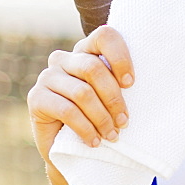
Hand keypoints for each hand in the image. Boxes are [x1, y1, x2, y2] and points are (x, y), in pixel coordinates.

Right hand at [27, 25, 134, 163]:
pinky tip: (94, 141)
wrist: (67, 149)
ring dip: (101, 118)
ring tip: (112, 136)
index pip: (104, 35)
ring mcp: (47, 76)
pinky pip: (67, 110)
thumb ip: (119, 83)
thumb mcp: (109, 97)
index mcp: (85, 50)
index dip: (120, 56)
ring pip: (82, 92)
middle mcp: (63, 58)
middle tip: (124, 122)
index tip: (131, 84)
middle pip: (94, 68)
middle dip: (113, 98)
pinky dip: (85, 128)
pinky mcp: (36, 97)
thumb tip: (149, 82)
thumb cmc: (96, 117)